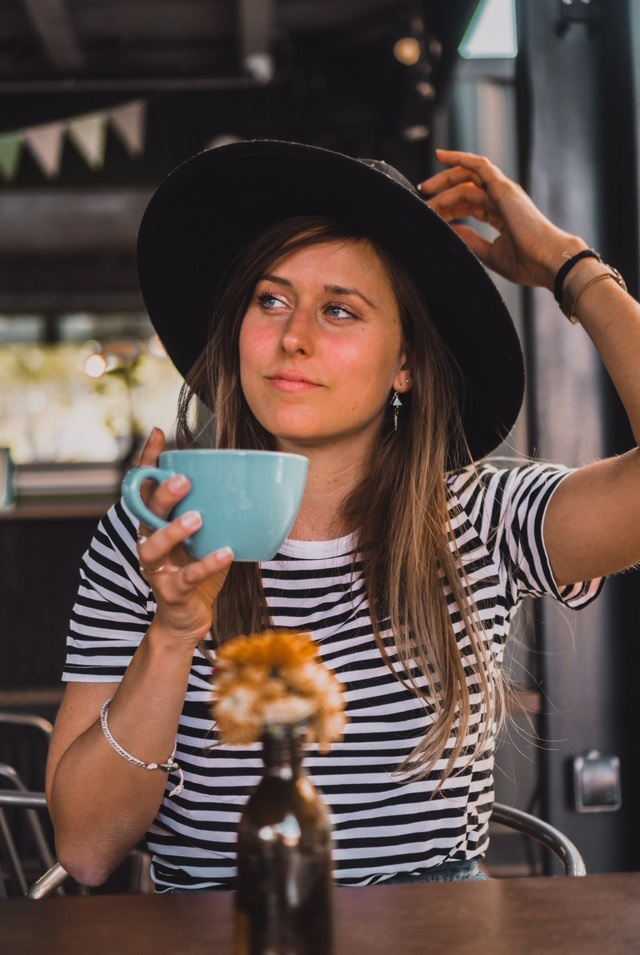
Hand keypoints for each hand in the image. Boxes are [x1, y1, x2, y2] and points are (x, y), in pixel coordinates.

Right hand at [135, 428, 233, 645]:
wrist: (187, 620)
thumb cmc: (196, 571)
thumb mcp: (205, 536)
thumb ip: (216, 511)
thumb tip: (254, 479)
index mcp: (156, 523)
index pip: (145, 487)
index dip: (148, 461)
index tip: (158, 434)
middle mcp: (149, 542)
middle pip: (145, 513)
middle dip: (162, 495)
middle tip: (183, 480)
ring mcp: (157, 569)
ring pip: (154, 546)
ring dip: (173, 530)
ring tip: (197, 518)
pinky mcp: (171, 592)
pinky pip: (187, 578)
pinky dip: (207, 564)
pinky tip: (226, 552)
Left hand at [419, 148, 586, 290]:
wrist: (547, 261)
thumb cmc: (527, 263)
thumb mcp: (490, 254)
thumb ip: (471, 240)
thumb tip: (451, 230)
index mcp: (502, 214)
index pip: (470, 203)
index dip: (450, 204)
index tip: (431, 211)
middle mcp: (502, 199)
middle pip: (466, 186)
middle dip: (442, 190)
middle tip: (423, 196)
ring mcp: (503, 192)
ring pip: (467, 177)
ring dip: (444, 180)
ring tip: (425, 189)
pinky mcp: (503, 188)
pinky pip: (479, 166)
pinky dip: (461, 158)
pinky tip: (442, 157)